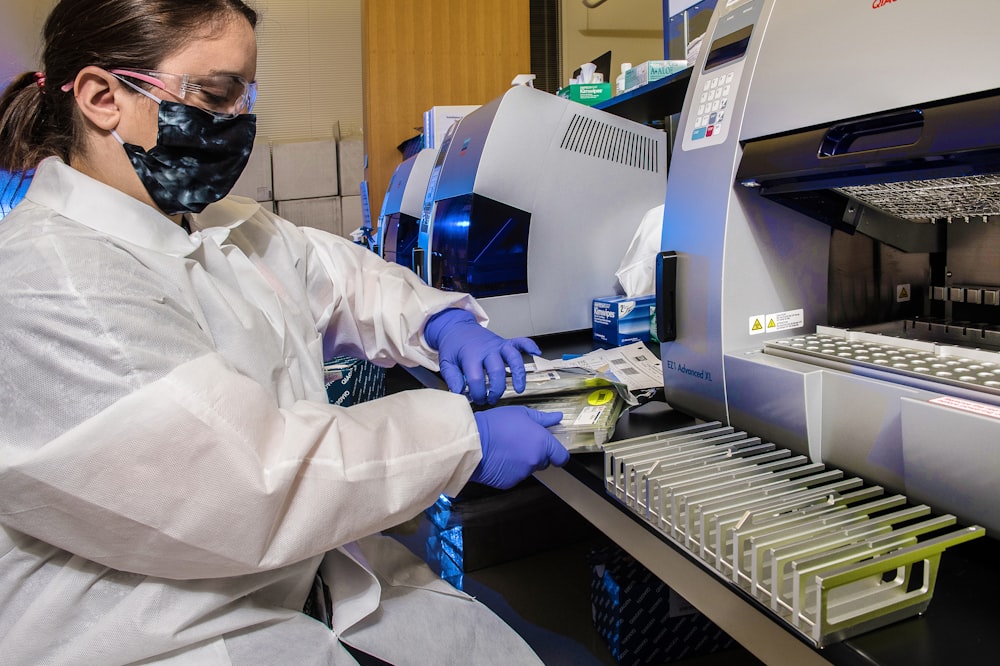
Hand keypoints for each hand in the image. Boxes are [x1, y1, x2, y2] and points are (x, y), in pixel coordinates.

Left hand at [424, 308, 539, 403]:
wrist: (457, 328)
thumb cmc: (453, 346)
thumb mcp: (446, 362)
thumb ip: (452, 378)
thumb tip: (459, 392)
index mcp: (471, 354)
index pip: (477, 378)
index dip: (477, 393)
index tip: (476, 399)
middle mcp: (487, 349)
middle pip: (497, 371)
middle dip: (496, 389)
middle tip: (492, 399)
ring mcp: (498, 345)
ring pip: (513, 358)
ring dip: (518, 374)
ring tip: (519, 389)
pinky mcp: (505, 342)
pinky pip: (520, 342)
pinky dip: (529, 346)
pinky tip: (536, 353)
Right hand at [471, 407, 568, 488]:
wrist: (472, 443)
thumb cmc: (496, 424)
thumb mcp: (520, 413)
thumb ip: (542, 418)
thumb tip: (558, 418)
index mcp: (542, 443)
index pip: (561, 457)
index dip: (557, 454)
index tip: (550, 450)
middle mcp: (536, 460)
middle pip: (544, 462)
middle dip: (536, 455)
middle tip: (519, 443)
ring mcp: (523, 473)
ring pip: (528, 469)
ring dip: (521, 462)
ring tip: (505, 449)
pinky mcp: (510, 482)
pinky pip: (514, 476)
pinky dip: (509, 470)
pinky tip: (498, 459)